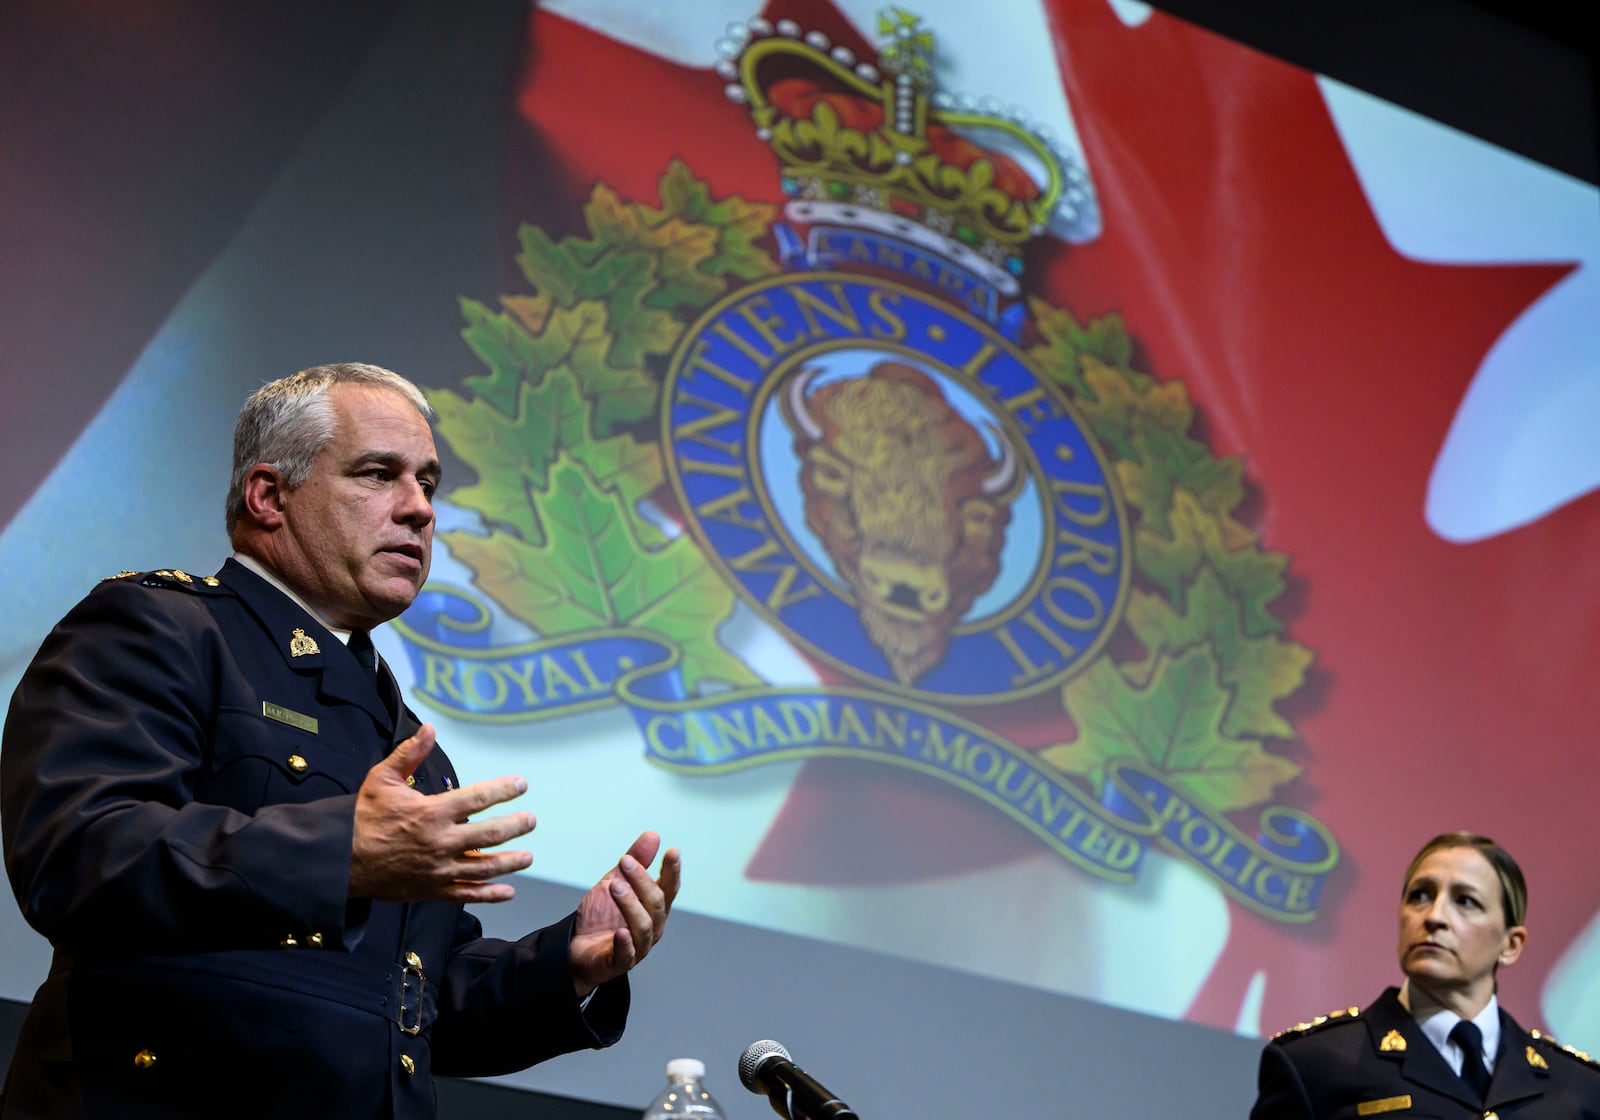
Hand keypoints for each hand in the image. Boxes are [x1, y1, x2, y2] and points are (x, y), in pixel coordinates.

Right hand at [349, 724, 535, 902]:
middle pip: (490, 834)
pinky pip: (466, 894)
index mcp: (432, 812)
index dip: (504, 790)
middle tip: (531, 821)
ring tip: (528, 857)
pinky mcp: (432, 890)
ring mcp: (438, 869)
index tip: (520, 785)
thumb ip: (409, 754)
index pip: (478, 798)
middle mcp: (441, 842)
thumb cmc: (362, 817)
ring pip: (484, 867)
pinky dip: (490, 895)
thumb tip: (429, 729)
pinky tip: (508, 891)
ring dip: (510, 862)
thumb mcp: (382, 778)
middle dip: (515, 826)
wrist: (339, 859)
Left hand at [570, 831, 681, 995]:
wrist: (575, 948)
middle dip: (642, 881)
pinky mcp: (620, 963)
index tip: (672, 852)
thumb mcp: (616, 881)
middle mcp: (653, 927)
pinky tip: (620, 932)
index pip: (669, 888)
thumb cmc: (601, 917)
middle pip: (656, 903)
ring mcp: (639, 947)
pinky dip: (625, 943)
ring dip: (630, 905)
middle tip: (624, 862)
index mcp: (654, 908)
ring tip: (615, 887)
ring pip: (644, 926)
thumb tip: (653, 835)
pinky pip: (627, 954)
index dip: (672, 871)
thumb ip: (636, 862)